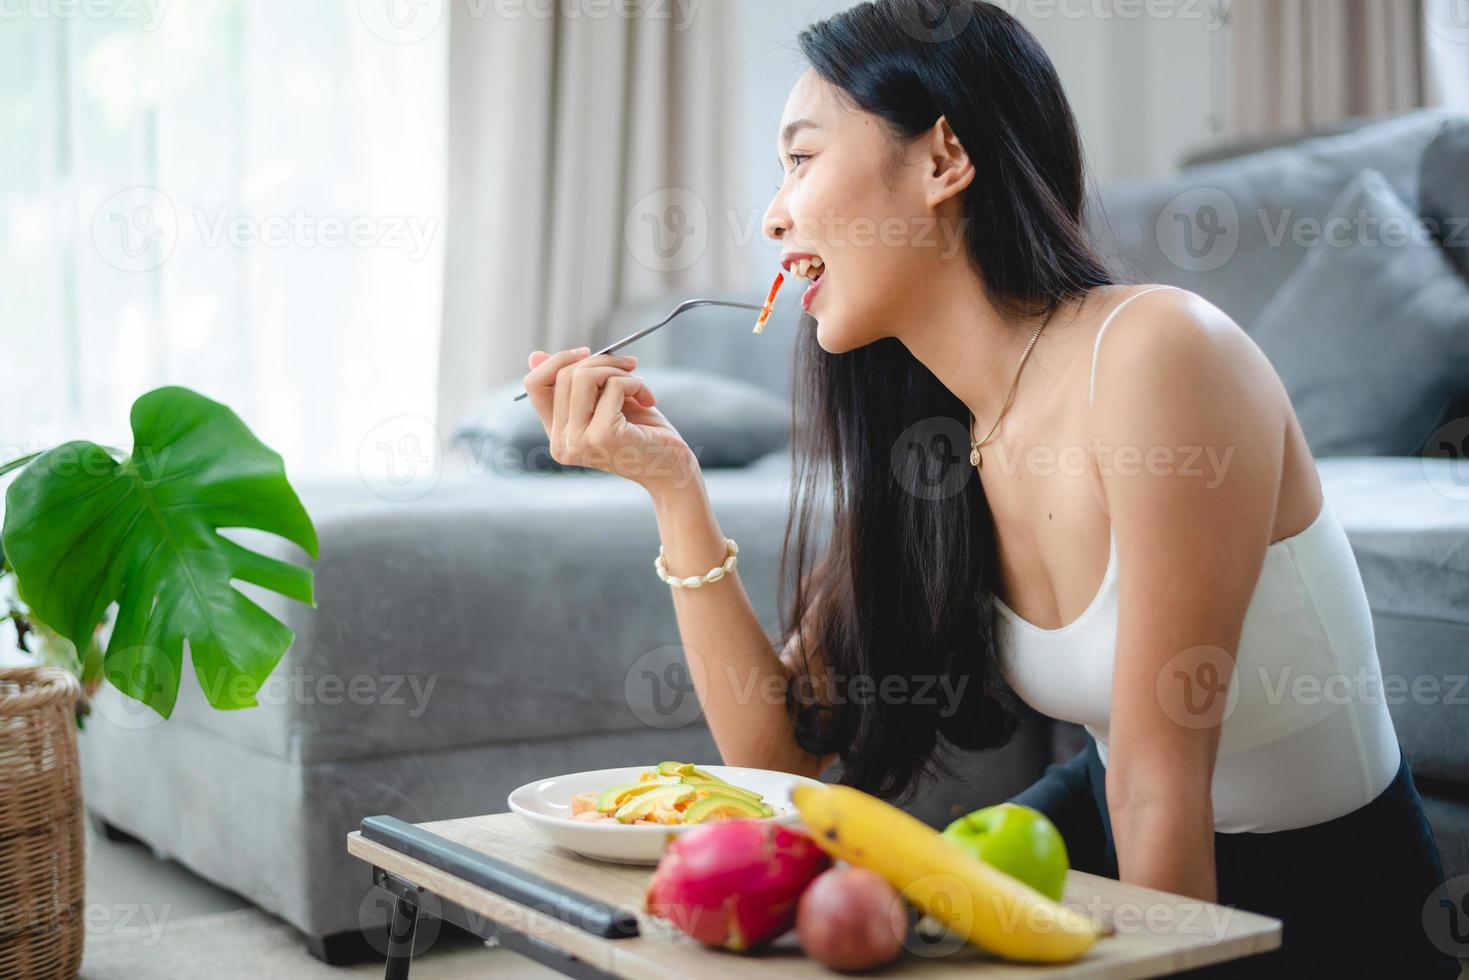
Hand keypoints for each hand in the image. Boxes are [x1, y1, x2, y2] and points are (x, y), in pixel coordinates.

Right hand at [523, 348, 695, 491]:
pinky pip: (613, 386)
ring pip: (584, 376)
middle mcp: (561, 442)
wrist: (672, 470)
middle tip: (629, 366)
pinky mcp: (602, 436)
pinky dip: (636, 383)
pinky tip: (649, 399)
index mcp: (557, 435)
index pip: (534, 385)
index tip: (588, 353)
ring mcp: (578, 441)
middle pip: (563, 375)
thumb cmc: (642, 434)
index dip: (558, 361)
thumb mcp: (604, 402)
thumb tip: (535, 355)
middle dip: (601, 361)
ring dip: (618, 370)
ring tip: (639, 385)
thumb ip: (576, 382)